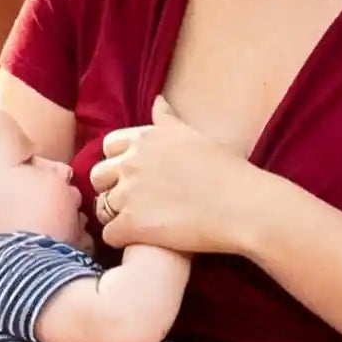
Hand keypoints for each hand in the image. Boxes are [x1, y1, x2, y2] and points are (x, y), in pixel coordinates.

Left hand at [91, 94, 263, 255]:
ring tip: (143, 224)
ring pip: (101, 208)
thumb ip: (168, 120)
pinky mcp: (132, 224)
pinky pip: (109, 234)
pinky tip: (143, 240)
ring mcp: (129, 193)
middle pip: (98, 177)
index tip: (137, 178)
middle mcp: (131, 162)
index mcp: (144, 138)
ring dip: (117, 216)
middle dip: (111, 189)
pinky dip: (122, 239)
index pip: (108, 147)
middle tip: (135, 204)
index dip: (120, 164)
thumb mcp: (194, 135)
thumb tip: (157, 101)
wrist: (243, 206)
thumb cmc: (226, 171)